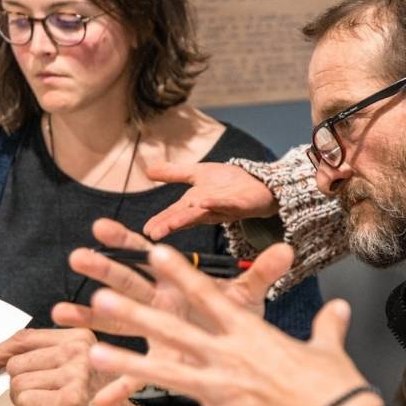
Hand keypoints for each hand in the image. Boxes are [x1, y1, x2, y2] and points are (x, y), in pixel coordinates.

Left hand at [0, 327, 175, 405]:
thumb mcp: (74, 373)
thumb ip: (44, 360)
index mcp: (81, 338)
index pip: (25, 338)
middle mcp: (81, 350)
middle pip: (16, 364)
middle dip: (21, 389)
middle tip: (43, 403)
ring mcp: (77, 372)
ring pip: (18, 385)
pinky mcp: (72, 397)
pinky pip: (25, 403)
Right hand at [52, 218, 292, 405]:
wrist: (245, 358)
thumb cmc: (236, 321)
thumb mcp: (246, 298)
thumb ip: (261, 274)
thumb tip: (287, 249)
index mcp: (176, 285)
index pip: (147, 256)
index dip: (124, 240)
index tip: (101, 226)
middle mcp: (159, 306)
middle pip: (126, 284)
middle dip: (102, 270)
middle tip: (77, 257)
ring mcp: (153, 335)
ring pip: (117, 324)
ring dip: (89, 319)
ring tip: (61, 313)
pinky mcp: (159, 365)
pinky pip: (135, 377)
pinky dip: (119, 388)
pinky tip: (99, 398)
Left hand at [80, 243, 381, 405]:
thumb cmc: (333, 385)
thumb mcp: (328, 347)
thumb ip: (328, 325)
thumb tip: (341, 309)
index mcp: (251, 334)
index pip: (209, 296)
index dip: (180, 272)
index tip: (152, 251)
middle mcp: (231, 356)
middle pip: (175, 330)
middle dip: (136, 314)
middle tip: (102, 297)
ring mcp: (226, 389)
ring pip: (167, 375)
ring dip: (128, 367)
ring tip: (95, 357)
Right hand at [142, 162, 277, 239]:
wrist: (260, 185)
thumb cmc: (228, 183)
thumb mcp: (197, 174)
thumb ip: (173, 173)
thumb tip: (147, 170)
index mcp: (194, 203)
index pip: (174, 213)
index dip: (160, 221)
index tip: (145, 231)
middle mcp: (206, 209)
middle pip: (185, 217)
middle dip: (169, 225)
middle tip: (153, 235)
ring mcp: (223, 207)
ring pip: (203, 213)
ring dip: (188, 217)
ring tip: (173, 223)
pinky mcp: (240, 203)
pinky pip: (227, 203)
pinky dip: (216, 203)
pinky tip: (204, 202)